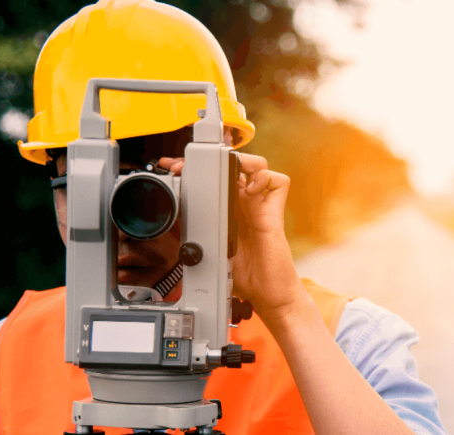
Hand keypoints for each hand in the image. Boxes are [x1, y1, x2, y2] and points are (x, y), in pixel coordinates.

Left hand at [157, 154, 307, 322]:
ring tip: (228, 178)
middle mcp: (245, 204)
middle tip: (190, 167)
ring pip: (258, 164)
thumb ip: (197, 232)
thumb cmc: (245, 277)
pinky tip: (250, 193)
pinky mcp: (275, 212)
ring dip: (242, 163)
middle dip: (213, 157)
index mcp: (229, 210)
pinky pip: (277, 180)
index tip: (176, 167)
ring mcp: (261, 206)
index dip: (196, 168)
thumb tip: (176, 218)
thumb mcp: (210, 251)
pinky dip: (263, 179)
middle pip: (236, 164)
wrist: (267, 295)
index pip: (214, 178)